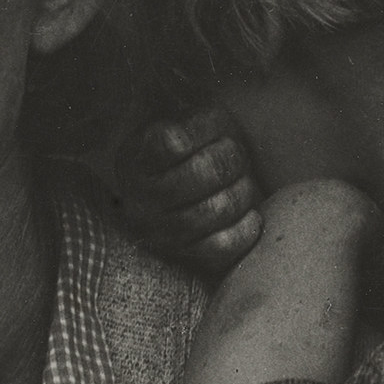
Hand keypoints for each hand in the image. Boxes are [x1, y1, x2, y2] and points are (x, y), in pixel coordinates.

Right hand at [120, 107, 262, 276]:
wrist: (183, 190)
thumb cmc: (192, 151)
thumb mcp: (187, 124)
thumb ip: (187, 127)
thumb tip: (176, 144)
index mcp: (136, 162)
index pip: (173, 144)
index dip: (204, 134)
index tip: (210, 134)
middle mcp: (140, 203)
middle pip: (205, 171)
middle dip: (232, 158)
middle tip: (234, 155)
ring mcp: (161, 236)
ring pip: (217, 208)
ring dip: (243, 190)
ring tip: (240, 182)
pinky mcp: (187, 259)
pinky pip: (225, 245)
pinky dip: (246, 226)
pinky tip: (247, 214)